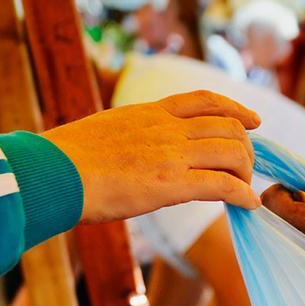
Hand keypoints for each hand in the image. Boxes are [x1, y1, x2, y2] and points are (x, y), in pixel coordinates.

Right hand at [44, 91, 261, 223]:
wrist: (52, 173)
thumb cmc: (66, 161)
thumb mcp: (105, 132)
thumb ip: (130, 137)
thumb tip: (133, 152)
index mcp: (149, 113)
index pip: (203, 100)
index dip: (235, 109)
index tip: (252, 120)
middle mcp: (165, 129)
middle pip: (227, 126)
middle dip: (245, 147)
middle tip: (247, 169)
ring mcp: (170, 154)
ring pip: (231, 152)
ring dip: (246, 173)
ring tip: (245, 189)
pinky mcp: (170, 184)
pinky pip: (222, 185)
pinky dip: (242, 194)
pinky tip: (248, 205)